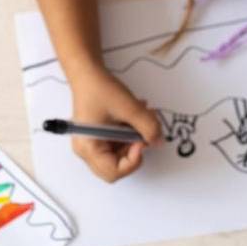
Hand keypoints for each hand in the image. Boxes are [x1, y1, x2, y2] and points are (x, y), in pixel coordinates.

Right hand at [67, 66, 161, 182]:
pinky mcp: (99, 136)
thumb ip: (148, 127)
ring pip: (120, 154)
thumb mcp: (129, 108)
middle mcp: (87, 150)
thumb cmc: (100, 88)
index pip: (113, 172)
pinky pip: (119, 143)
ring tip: (143, 118)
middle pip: (116, 167)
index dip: (132, 161)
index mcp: (88, 147)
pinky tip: (135, 117)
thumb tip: (158, 141)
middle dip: (134, 151)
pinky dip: (130, 133)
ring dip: (134, 139)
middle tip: (143, 134)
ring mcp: (93, 144)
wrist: (89, 73)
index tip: (142, 142)